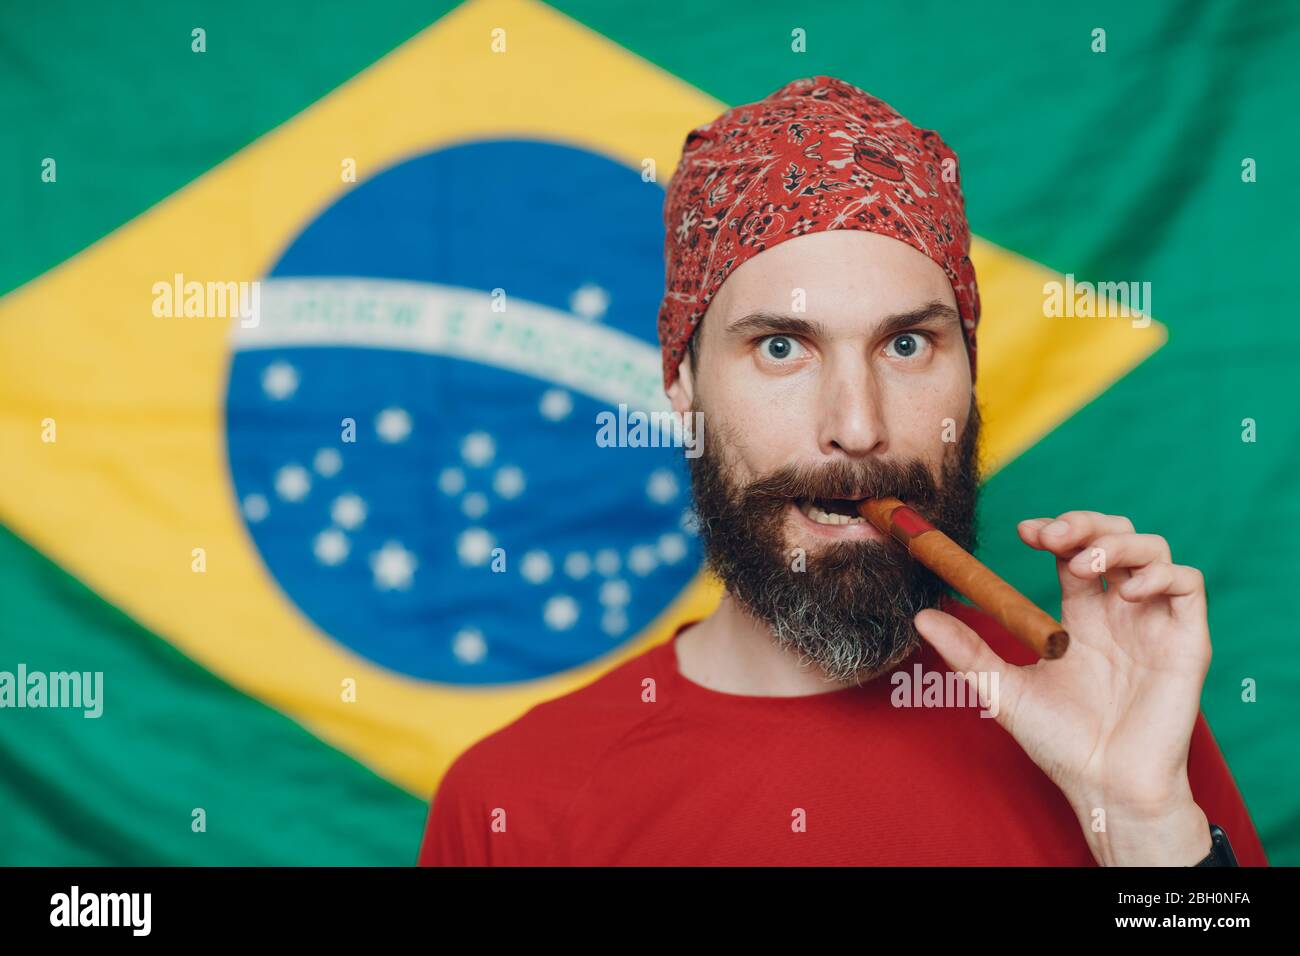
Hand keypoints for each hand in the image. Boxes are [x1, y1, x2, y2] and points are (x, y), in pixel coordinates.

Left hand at [913, 510, 1213, 865]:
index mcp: (1082, 617)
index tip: (1024, 531)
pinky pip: (1189, 585)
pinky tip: (1126, 592)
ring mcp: (1154, 624)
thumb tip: (921, 616)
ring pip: (1154, 550)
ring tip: (1086, 565)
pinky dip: (1160, 573)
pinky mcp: (1186, 642)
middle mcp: (1119, 612)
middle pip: (1115, 538)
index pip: (1073, 551)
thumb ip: (967, 652)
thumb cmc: (1060, 743)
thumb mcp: (1002, 689)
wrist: (1103, 787)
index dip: (1054, 529)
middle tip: (1053, 537)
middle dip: (1086, 523)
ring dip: (1120, 543)